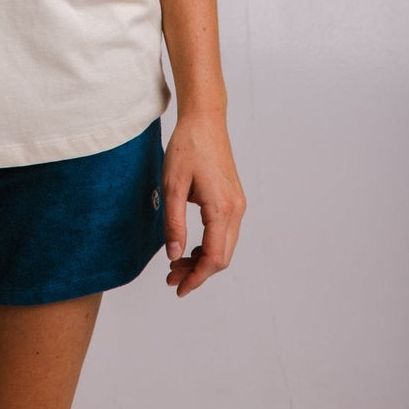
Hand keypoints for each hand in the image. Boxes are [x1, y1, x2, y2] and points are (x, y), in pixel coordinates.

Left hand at [162, 110, 245, 296]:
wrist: (205, 119)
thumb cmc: (187, 146)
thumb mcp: (172, 185)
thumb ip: (174, 223)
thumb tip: (174, 256)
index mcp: (222, 208)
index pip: (213, 258)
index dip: (196, 278)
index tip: (178, 289)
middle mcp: (236, 210)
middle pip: (222, 257)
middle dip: (197, 272)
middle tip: (170, 277)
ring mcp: (238, 204)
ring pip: (224, 246)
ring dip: (202, 259)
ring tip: (176, 263)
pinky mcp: (234, 198)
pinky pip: (225, 233)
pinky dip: (209, 245)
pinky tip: (190, 246)